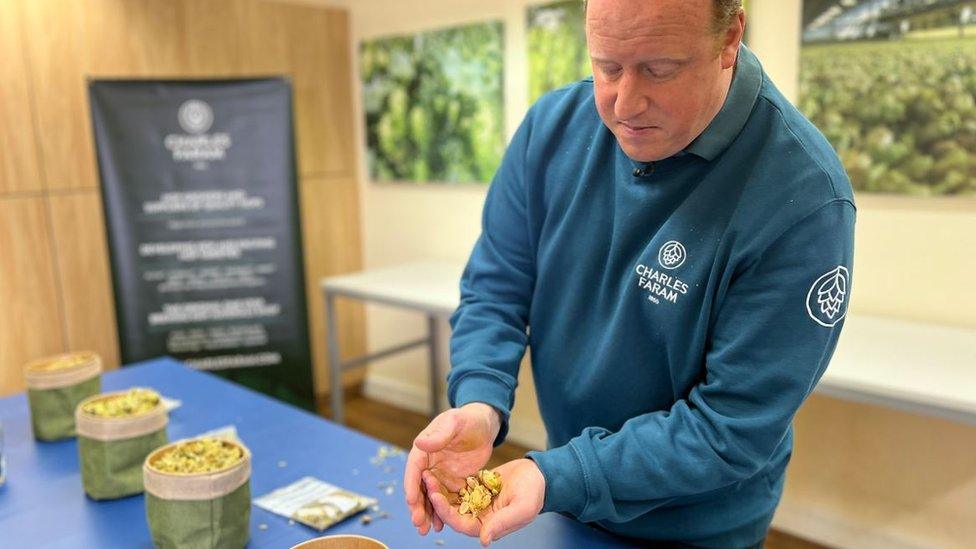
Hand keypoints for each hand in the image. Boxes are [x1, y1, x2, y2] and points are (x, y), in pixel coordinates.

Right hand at [405, 403, 500, 534]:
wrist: (484, 425)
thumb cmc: (468, 419)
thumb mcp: (454, 422)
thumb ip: (439, 434)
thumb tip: (419, 444)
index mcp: (424, 450)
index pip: (414, 469)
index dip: (411, 485)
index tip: (410, 501)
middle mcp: (428, 465)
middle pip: (419, 488)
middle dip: (417, 506)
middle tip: (418, 523)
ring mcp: (440, 475)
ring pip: (430, 498)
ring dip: (427, 514)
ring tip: (426, 531)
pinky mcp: (453, 483)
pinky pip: (445, 500)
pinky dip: (442, 512)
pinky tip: (441, 525)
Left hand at [423, 458, 545, 545]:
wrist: (539, 474)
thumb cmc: (534, 493)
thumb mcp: (522, 508)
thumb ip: (503, 523)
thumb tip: (484, 540)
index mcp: (487, 526)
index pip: (460, 523)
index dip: (445, 512)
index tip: (434, 496)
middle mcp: (478, 516)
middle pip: (451, 511)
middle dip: (437, 498)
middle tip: (427, 480)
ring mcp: (476, 502)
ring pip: (452, 498)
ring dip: (440, 488)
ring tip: (427, 473)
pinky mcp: (475, 488)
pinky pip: (457, 486)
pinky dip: (447, 480)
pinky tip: (437, 468)